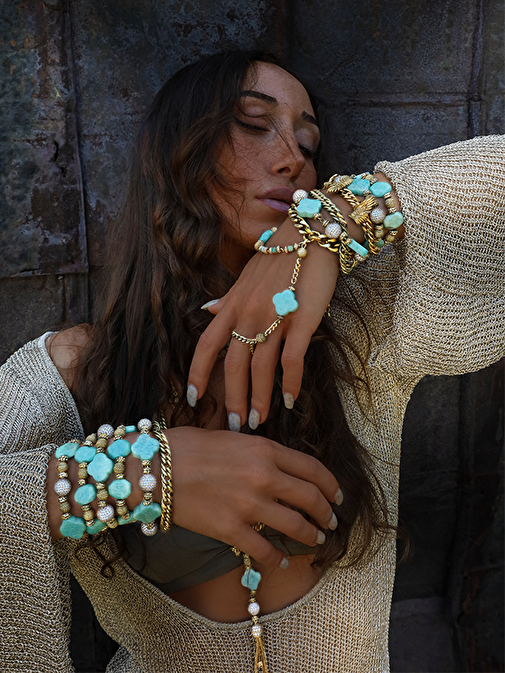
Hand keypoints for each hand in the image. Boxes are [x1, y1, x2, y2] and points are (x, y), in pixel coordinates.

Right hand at [167, 426, 340, 566]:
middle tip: (331, 521)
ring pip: (295, 526)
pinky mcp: (231, 529)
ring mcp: (249, 505)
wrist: (153, 467)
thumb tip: (276, 463)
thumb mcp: (231, 437)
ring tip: (316, 540)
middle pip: (311, 498)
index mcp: (265, 450)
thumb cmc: (187, 446)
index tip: (336, 496)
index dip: (330, 485)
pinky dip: (278, 559)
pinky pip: (264, 550)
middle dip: (327, 513)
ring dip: (310, 535)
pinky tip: (282, 561)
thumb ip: (258, 451)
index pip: (312, 469)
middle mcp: (264, 476)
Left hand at [188, 217, 339, 427]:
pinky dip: (290, 382)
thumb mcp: (246, 276)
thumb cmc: (280, 254)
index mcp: (232, 305)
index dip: (198, 374)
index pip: (207, 345)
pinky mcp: (301, 320)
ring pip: (261, 368)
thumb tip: (207, 310)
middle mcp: (248, 314)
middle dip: (232, 399)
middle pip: (233, 366)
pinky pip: (292, 359)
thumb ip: (228, 298)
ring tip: (259, 421)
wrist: (312, 233)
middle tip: (234, 424)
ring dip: (259, 398)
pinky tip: (289, 400)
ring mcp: (274, 317)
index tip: (194, 399)